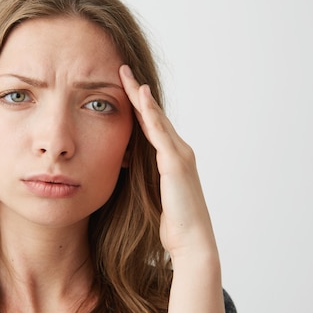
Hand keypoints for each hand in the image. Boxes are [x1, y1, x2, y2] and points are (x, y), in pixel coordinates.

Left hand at [119, 65, 217, 261]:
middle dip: (137, 92)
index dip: (137, 106)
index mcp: (171, 159)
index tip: (120, 88)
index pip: (150, 126)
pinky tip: (140, 97)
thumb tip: (124, 167)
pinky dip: (150, 113)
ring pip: (156, 119)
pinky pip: (159, 132)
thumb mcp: (152, 195)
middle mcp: (178, 152)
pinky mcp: (176, 163)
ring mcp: (179, 155)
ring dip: (141, 95)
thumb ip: (143, 178)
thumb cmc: (172, 223)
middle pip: (153, 116)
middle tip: (122, 69)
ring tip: (126, 75)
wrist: (192, 242)